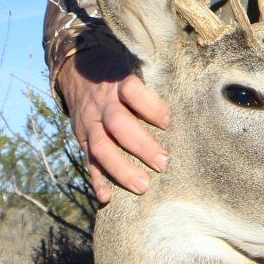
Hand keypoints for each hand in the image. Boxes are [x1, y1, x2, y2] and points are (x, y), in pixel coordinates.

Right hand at [55, 44, 172, 205]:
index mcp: (117, 83)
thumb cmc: (116, 74)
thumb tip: (187, 102)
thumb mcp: (131, 67)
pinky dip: (97, 180)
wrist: (76, 71)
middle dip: (141, 145)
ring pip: (101, 146)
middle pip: (119, 124)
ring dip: (121, 169)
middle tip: (163, 163)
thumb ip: (151, 85)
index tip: (168, 122)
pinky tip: (106, 197)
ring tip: (142, 186)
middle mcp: (102, 104)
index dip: (150, 106)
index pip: (132, 91)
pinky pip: (88, 160)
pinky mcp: (82, 138)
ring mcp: (90, 122)